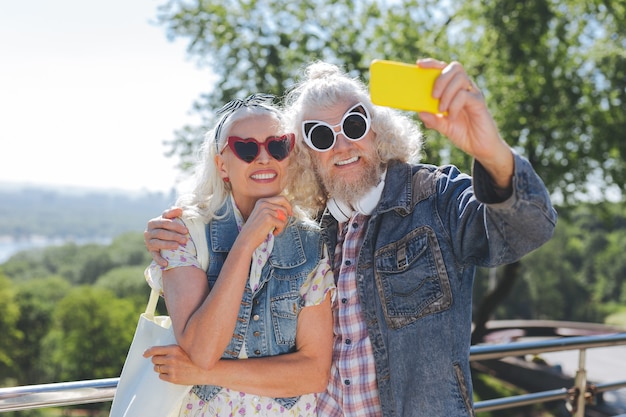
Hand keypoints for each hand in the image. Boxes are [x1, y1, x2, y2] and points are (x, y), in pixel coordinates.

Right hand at [144, 207, 187, 266]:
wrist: (159, 238)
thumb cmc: (167, 227)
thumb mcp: (169, 219)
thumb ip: (173, 213)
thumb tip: (180, 209)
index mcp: (153, 222)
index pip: (165, 222)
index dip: (176, 226)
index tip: (186, 230)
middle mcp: (148, 231)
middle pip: (162, 233)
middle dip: (174, 236)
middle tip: (185, 239)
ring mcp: (148, 242)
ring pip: (157, 243)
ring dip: (168, 245)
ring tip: (178, 246)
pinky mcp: (150, 251)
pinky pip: (154, 256)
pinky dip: (159, 260)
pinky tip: (166, 264)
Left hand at [144, 344, 207, 385]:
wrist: (207, 370)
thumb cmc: (196, 359)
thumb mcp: (185, 349)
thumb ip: (172, 350)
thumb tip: (159, 353)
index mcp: (174, 349)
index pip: (155, 350)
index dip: (148, 352)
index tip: (145, 354)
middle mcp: (171, 358)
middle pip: (154, 360)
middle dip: (156, 360)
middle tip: (162, 361)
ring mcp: (172, 369)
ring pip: (157, 368)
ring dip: (160, 368)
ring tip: (169, 367)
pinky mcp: (173, 378)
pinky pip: (161, 376)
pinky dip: (164, 375)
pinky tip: (172, 373)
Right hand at [237, 196, 292, 250]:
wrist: (246, 239)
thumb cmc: (256, 229)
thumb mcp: (263, 215)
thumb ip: (272, 210)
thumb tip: (288, 209)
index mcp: (262, 201)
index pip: (281, 198)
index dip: (288, 206)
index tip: (290, 214)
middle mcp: (264, 203)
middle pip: (284, 205)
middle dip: (287, 213)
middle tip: (285, 223)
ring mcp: (266, 210)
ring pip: (284, 215)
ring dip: (282, 224)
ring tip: (275, 230)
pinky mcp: (268, 218)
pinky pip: (282, 223)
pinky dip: (279, 230)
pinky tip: (273, 233)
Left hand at [416, 58, 513, 186]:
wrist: (480, 147)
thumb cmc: (463, 133)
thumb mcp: (443, 127)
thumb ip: (433, 120)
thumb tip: (420, 112)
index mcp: (454, 89)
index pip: (444, 69)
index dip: (432, 64)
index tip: (419, 64)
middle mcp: (465, 88)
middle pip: (454, 67)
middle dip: (440, 78)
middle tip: (433, 95)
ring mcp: (473, 94)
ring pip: (460, 78)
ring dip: (447, 92)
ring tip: (441, 109)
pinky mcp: (479, 103)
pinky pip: (465, 95)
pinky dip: (454, 105)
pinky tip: (451, 117)